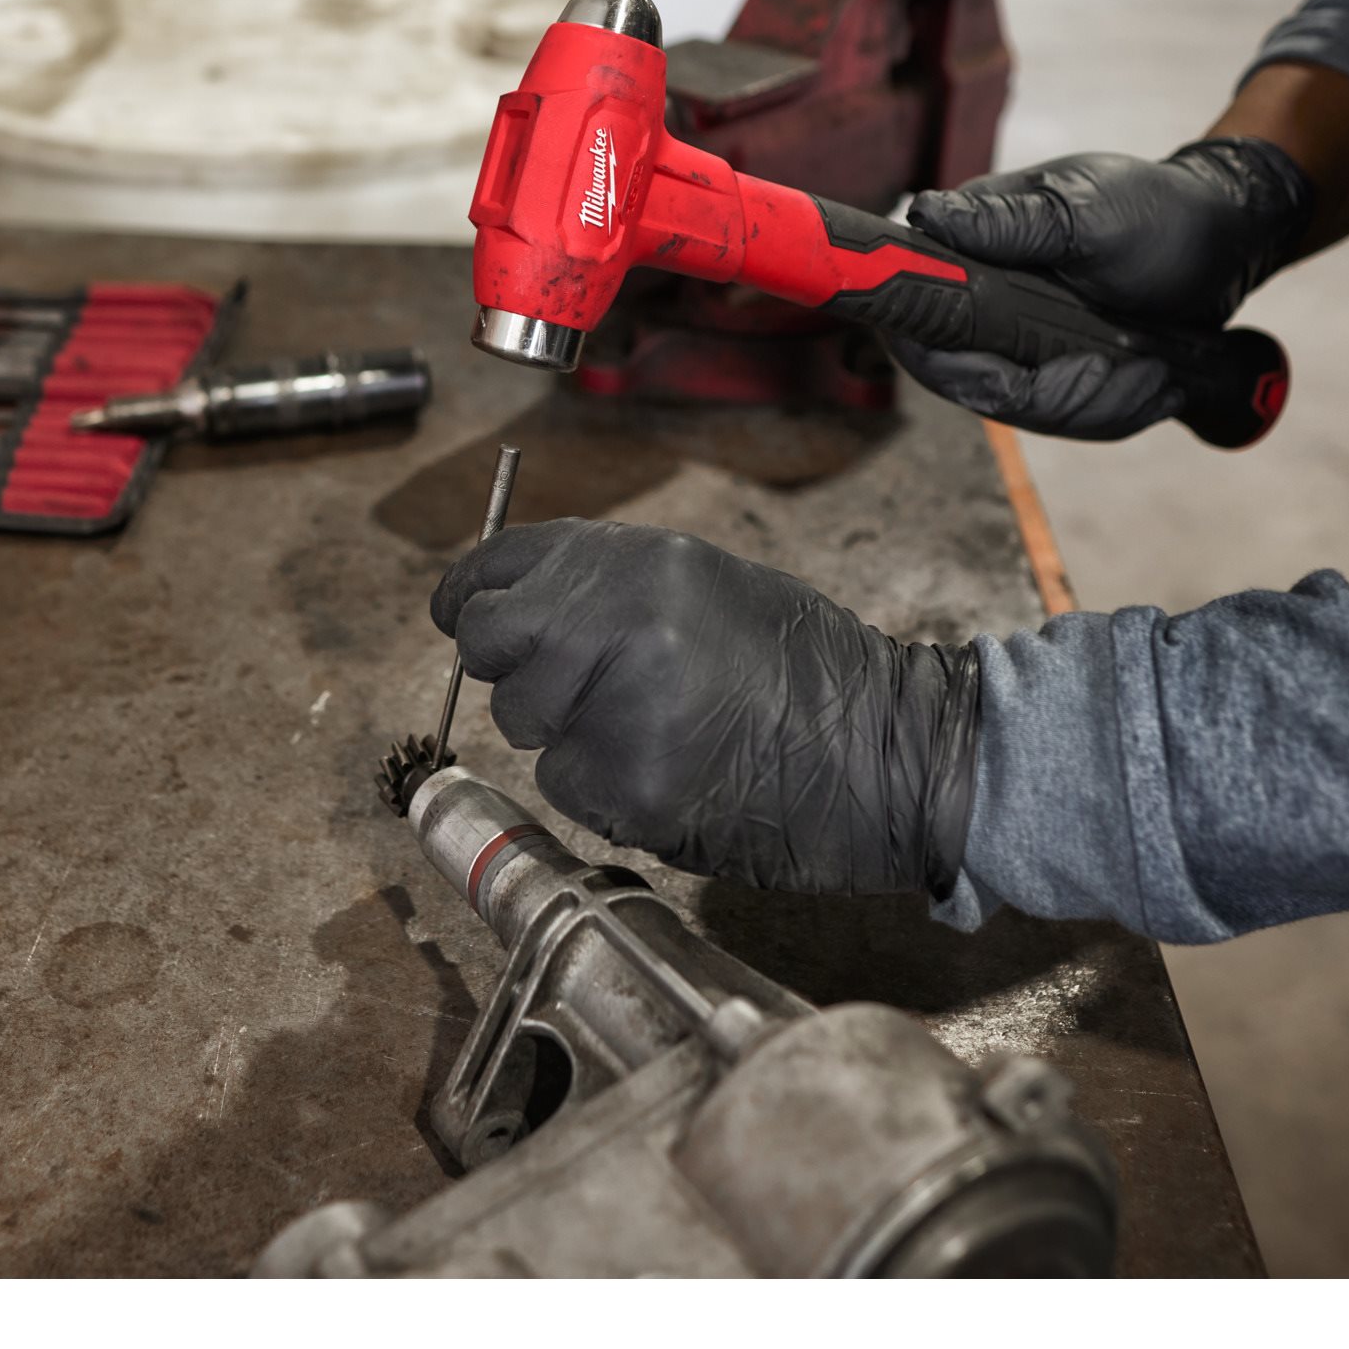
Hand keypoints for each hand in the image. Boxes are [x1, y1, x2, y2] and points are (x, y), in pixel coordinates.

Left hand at [431, 519, 979, 898]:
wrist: (888, 750)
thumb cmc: (806, 667)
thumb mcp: (705, 584)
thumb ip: (607, 584)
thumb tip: (517, 602)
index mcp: (635, 561)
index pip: (498, 567)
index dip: (470, 596)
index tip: (460, 615)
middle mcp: (613, 622)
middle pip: (491, 644)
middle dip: (513, 670)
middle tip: (567, 687)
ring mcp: (614, 708)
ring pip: (525, 722)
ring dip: (566, 733)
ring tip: (654, 726)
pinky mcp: (625, 787)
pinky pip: (566, 785)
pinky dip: (601, 786)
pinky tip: (669, 770)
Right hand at [897, 137, 1312, 437]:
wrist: (1224, 239)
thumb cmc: (1159, 212)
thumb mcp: (1089, 213)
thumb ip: (1008, 222)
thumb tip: (927, 215)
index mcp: (974, 248)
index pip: (921, 323)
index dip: (953, 362)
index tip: (1011, 375)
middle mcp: (982, 298)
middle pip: (973, 382)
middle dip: (1049, 395)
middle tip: (1114, 373)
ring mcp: (1018, 338)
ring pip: (1023, 408)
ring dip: (1094, 405)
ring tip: (1154, 375)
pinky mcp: (1053, 367)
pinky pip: (1062, 414)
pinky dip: (1112, 410)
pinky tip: (1155, 385)